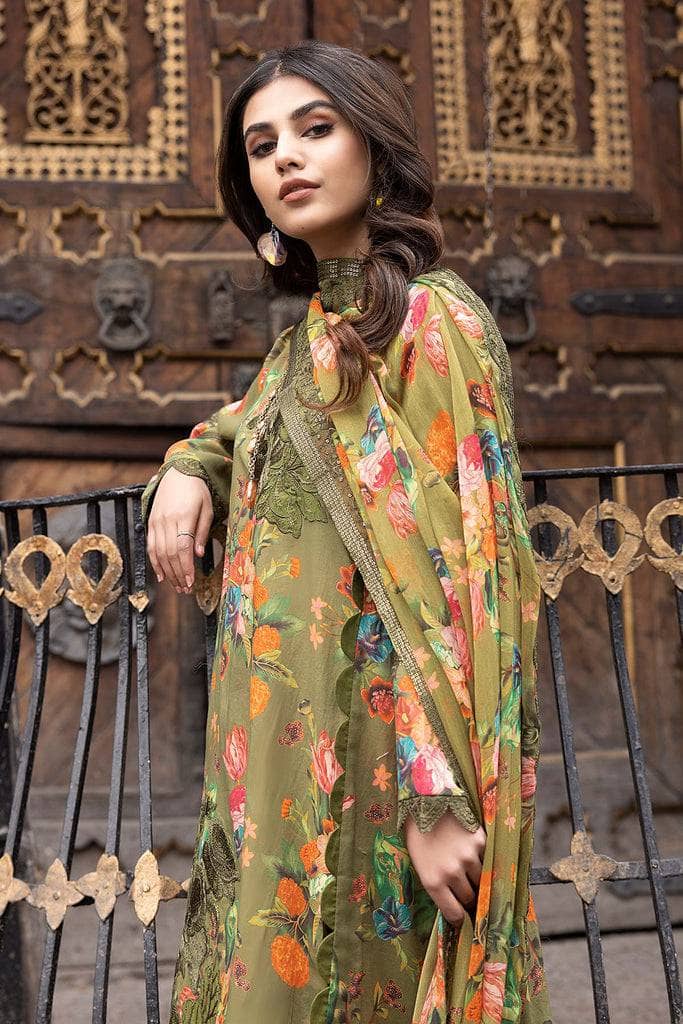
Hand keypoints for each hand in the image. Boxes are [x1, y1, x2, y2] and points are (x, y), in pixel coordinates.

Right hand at [146, 468, 212, 591]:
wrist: (178, 472)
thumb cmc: (197, 490)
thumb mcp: (207, 508)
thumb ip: (202, 531)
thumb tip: (198, 554)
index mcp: (183, 516)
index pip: (182, 547)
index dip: (185, 567)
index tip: (191, 581)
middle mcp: (167, 520)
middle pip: (170, 553)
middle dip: (177, 574)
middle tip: (186, 589)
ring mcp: (156, 521)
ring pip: (159, 552)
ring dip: (167, 572)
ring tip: (177, 586)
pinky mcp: (151, 522)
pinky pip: (151, 546)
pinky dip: (155, 562)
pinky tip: (162, 575)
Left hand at [404, 811, 485, 929]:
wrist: (426, 802)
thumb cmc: (420, 837)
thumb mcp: (421, 866)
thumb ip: (438, 887)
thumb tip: (457, 908)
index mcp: (432, 881)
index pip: (454, 914)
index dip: (460, 918)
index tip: (463, 919)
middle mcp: (451, 872)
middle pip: (470, 898)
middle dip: (468, 896)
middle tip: (465, 889)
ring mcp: (468, 857)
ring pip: (482, 881)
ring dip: (477, 878)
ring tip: (467, 867)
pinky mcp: (479, 842)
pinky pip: (487, 860)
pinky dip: (482, 859)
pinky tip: (471, 850)